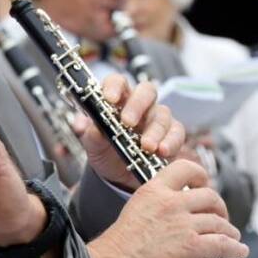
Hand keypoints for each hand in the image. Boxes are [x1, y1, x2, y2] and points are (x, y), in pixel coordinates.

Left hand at [75, 75, 185, 189]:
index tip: (109, 98)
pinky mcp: (171, 135)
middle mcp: (139, 104)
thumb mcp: (92, 144)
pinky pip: (177, 132)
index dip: (114, 86)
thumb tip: (81, 125)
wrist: (117, 175)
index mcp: (118, 99)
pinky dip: (171, 141)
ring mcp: (156, 118)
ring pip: (162, 114)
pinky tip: (162, 151)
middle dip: (137, 105)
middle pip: (146, 91)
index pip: (117, 81)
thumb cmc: (104, 150)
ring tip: (146, 146)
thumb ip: (88, 133)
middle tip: (128, 122)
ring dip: (154, 130)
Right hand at [87, 159, 246, 257]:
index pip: (186, 168)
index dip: (201, 176)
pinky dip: (235, 249)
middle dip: (220, 208)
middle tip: (220, 217)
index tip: (204, 185)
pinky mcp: (192, 246)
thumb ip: (159, 204)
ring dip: (229, 231)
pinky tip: (237, 252)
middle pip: (210, 196)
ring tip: (231, 238)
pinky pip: (223, 244)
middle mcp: (171, 203)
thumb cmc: (120, 246)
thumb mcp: (136, 209)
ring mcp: (183, 224)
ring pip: (219, 222)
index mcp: (154, 190)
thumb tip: (182, 211)